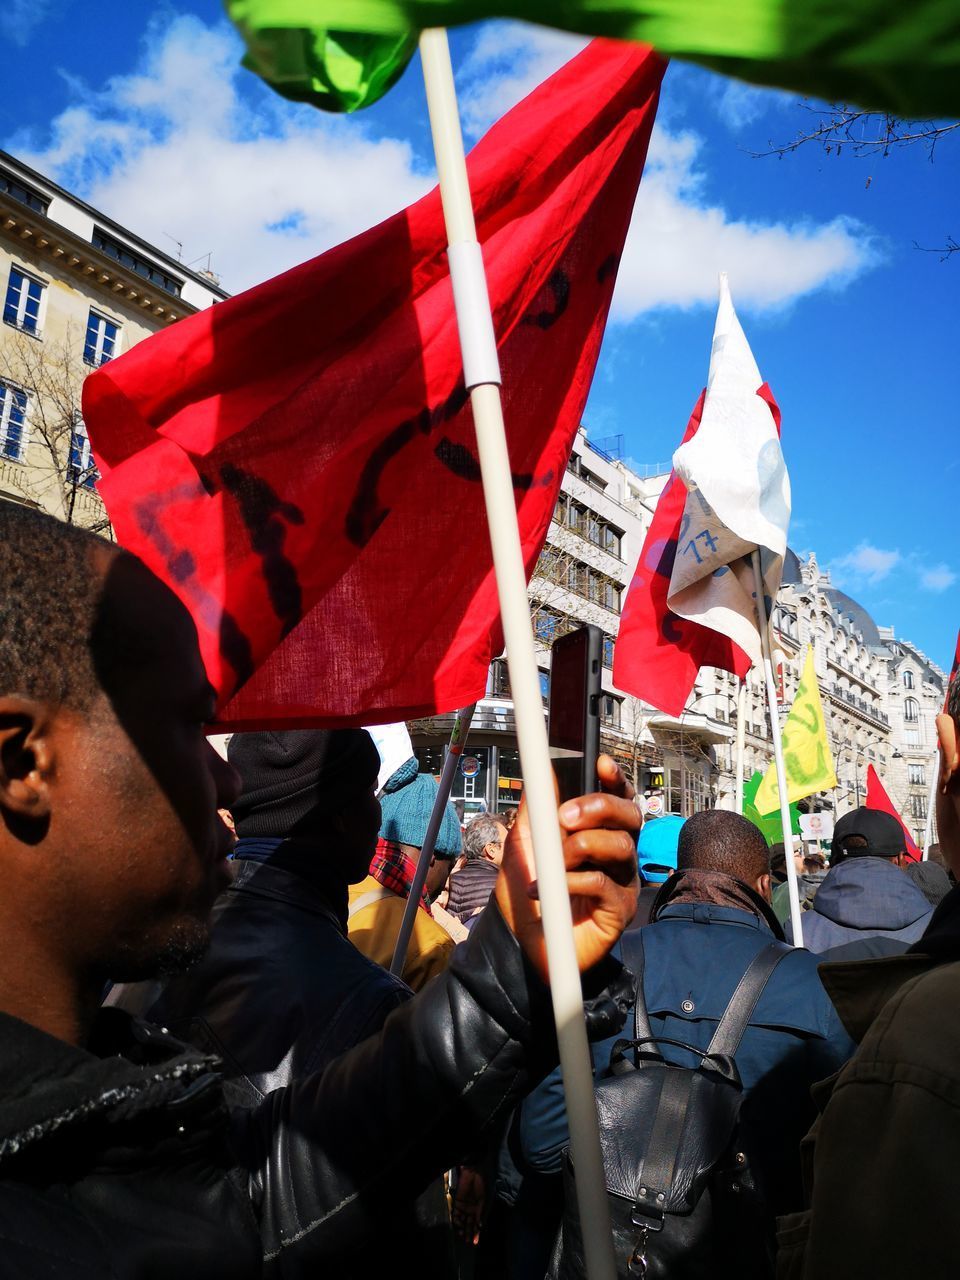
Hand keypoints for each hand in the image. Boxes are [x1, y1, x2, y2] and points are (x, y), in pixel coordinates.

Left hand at [451, 1166, 485, 1245]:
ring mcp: (465, 1206)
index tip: (475, 1242)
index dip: (477, 1233)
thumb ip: (481, 1213)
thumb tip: (480, 1226)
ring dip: (462, 1228)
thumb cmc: (483, 1185)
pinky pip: (456, 1213)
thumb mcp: (485, 1200)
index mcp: (481, 1209)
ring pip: (462, 1221)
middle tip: (467, 1241)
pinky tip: (458, 1226)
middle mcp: (473, 1209)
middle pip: (470, 1224)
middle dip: (469, 1233)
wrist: (474, 1172)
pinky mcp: (458, 1202)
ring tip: (462, 1235)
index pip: (478, 1224)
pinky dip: (456, 1220)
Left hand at [494, 754, 639, 981]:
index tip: (601, 764)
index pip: (618, 798)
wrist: (519, 938)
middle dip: (599, 807)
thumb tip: (542, 768)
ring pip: (620, 847)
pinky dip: (573, 881)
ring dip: (580, 848)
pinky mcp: (619, 909)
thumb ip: (538, 806)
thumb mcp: (524, 839)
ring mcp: (621, 880)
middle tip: (565, 817)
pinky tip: (549, 891)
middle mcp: (616, 852)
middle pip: (630, 816)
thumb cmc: (526, 888)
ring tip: (553, 864)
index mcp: (598, 831)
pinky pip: (605, 883)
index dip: (615, 779)